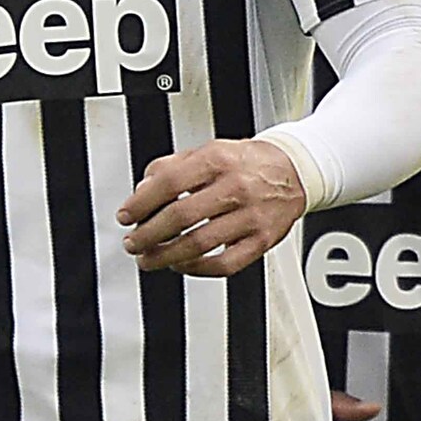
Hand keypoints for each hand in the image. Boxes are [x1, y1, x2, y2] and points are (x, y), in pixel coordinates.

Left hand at [116, 138, 306, 276]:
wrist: (294, 171)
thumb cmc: (247, 163)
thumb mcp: (209, 150)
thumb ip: (172, 167)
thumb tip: (143, 190)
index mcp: (218, 160)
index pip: (169, 183)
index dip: (141, 203)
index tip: (126, 215)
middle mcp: (236, 187)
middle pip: (181, 216)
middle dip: (148, 234)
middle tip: (133, 242)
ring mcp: (250, 216)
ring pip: (200, 244)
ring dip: (166, 256)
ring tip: (149, 259)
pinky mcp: (261, 241)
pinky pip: (225, 264)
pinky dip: (197, 269)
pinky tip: (181, 265)